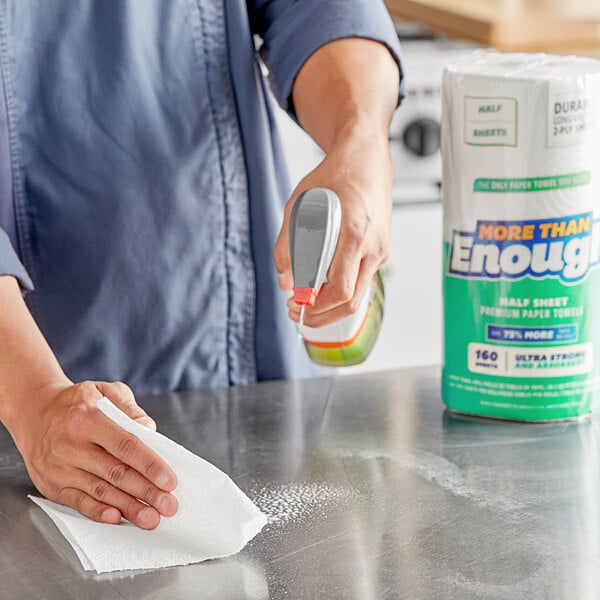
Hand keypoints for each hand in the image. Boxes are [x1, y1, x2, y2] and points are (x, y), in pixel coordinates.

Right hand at [13, 379, 177, 529]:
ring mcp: (60, 468)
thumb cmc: (76, 402)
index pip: (125, 445)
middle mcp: (70, 444)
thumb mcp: (104, 390)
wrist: (33, 412)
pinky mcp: (52, 486)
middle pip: (116, 472)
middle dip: (146, 492)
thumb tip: (149, 431)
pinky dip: (99, 512)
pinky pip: (79, 502)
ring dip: (128, 507)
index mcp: (87, 417)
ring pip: (100, 491)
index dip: (149, 465)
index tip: (169, 481)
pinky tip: (118, 518)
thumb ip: (129, 408)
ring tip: (151, 518)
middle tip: (168, 506)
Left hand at [273, 128, 392, 326]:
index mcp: (354, 232)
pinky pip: (361, 281)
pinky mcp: (381, 252)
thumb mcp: (298, 206)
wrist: (366, 162)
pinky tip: (321, 284)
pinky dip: (341, 290)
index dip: (316, 306)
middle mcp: (373, 246)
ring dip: (331, 305)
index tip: (294, 305)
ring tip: (306, 301)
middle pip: (351, 301)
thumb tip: (285, 282)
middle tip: (297, 313)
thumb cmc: (334, 178)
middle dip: (322, 315)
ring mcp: (381, 251)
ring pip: (358, 295)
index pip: (340, 288)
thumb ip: (287, 246)